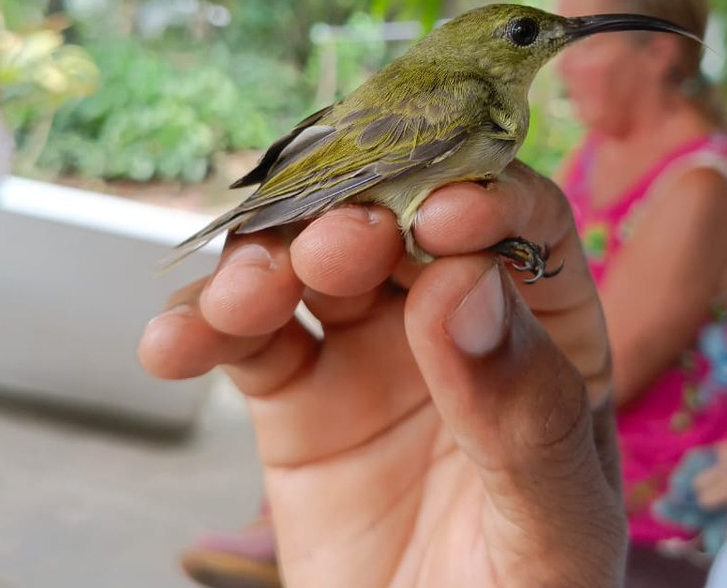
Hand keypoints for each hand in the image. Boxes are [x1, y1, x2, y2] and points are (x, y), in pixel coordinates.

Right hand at [139, 162, 626, 586]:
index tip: (445, 214)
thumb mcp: (553, 528)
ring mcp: (368, 353)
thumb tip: (464, 286)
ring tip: (243, 299)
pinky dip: (199, 327)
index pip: (525, 230)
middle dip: (360, 217)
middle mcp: (451, 324)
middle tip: (337, 247)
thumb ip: (522, 415)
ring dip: (265, 259)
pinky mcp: (294, 398)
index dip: (487, 197)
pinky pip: (242, 342)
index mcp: (543, 336)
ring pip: (307, 266)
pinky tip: (173, 344)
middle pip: (401, 225)